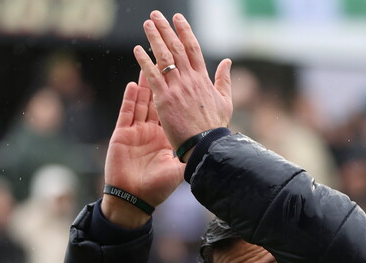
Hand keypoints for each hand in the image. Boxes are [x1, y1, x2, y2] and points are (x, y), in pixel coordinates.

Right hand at [103, 73, 182, 227]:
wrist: (134, 200)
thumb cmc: (156, 189)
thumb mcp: (178, 171)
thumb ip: (190, 157)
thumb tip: (209, 150)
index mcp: (166, 138)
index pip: (174, 111)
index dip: (179, 94)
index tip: (187, 77)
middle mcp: (152, 131)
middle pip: (158, 100)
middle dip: (163, 80)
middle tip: (169, 62)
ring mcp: (136, 132)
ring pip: (142, 102)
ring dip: (147, 83)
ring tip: (151, 64)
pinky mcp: (122, 135)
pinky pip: (127, 113)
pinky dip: (131, 99)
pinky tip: (134, 84)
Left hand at [133, 11, 231, 148]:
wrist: (206, 144)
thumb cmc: (215, 127)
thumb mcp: (225, 101)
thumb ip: (224, 80)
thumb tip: (228, 62)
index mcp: (203, 79)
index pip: (193, 48)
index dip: (185, 31)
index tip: (178, 19)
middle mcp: (190, 79)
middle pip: (176, 47)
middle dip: (166, 29)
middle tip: (156, 15)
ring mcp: (177, 88)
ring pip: (164, 57)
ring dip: (154, 38)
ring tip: (147, 24)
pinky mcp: (164, 99)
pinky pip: (152, 75)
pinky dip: (144, 61)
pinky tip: (137, 49)